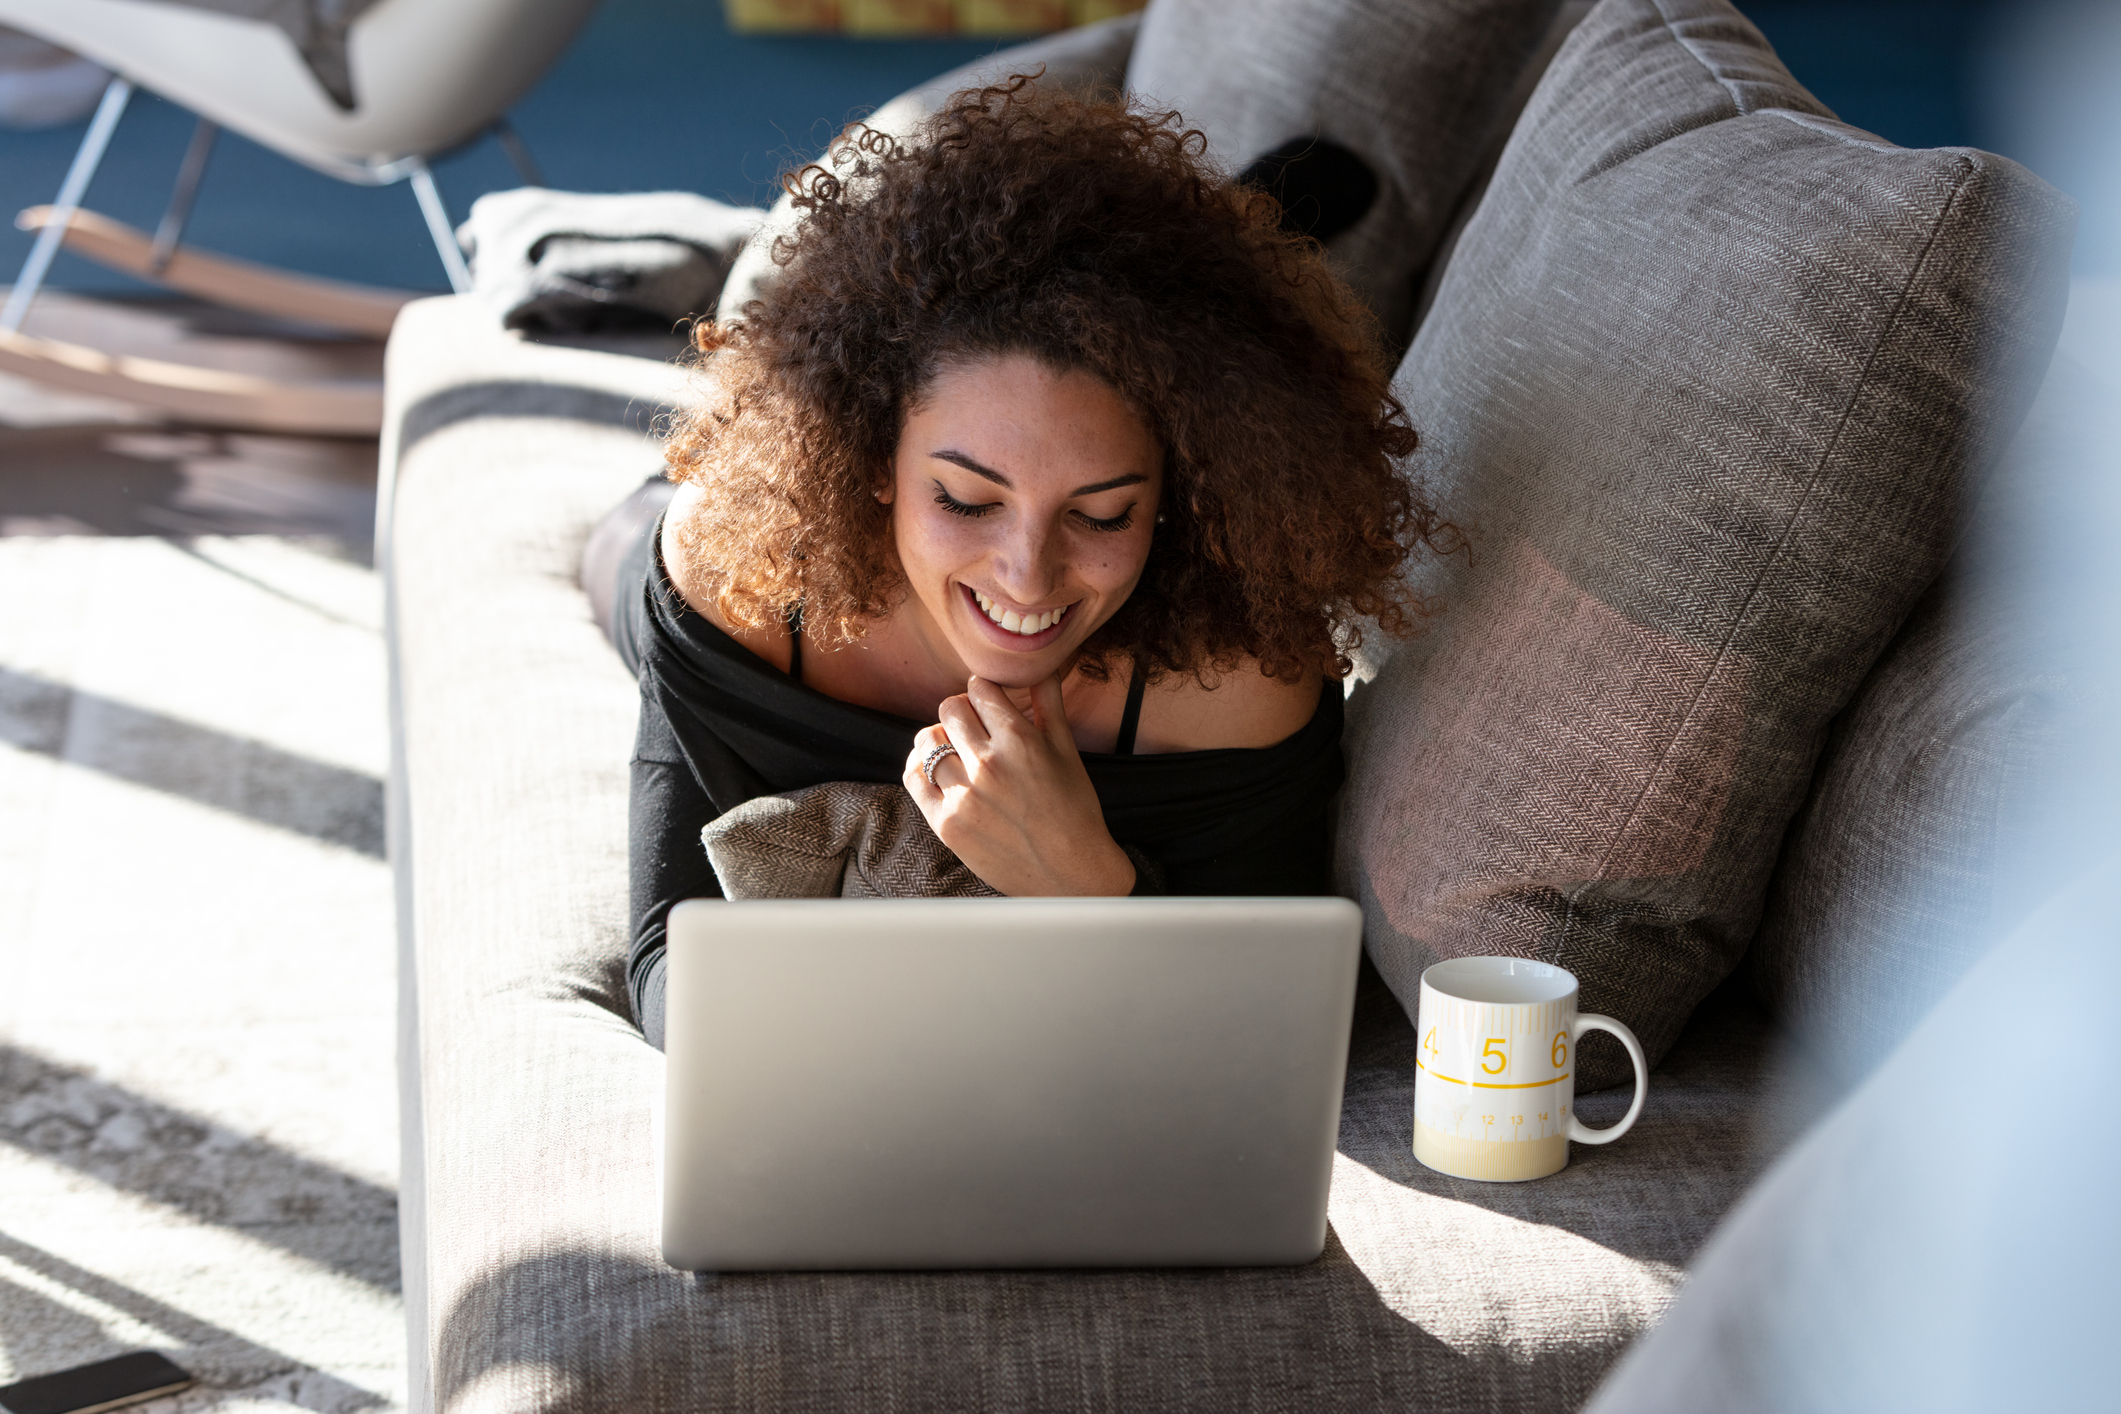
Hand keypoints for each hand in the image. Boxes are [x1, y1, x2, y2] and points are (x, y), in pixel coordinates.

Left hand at [903, 674, 1135, 895]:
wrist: (1071, 871)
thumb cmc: (1074, 809)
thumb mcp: (1067, 750)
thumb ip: (1049, 703)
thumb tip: (1043, 664)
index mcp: (1020, 740)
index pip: (979, 688)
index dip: (983, 693)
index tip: (988, 704)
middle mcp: (988, 764)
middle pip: (949, 709)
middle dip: (961, 713)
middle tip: (972, 729)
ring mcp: (964, 795)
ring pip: (927, 741)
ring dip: (939, 739)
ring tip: (954, 751)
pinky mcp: (947, 823)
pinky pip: (913, 778)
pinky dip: (918, 766)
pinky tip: (934, 770)